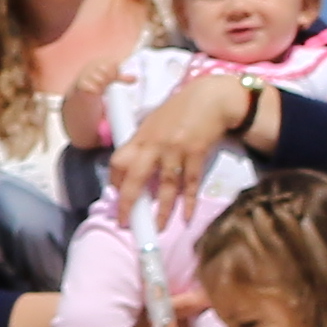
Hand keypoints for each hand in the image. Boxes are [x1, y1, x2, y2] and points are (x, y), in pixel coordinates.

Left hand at [111, 74, 246, 215]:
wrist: (210, 99)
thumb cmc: (180, 110)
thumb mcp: (154, 122)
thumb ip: (143, 143)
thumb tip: (134, 165)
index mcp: (140, 136)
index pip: (119, 161)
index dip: (115, 181)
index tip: (117, 196)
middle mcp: (154, 144)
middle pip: (135, 177)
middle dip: (128, 202)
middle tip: (124, 222)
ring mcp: (175, 149)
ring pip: (166, 185)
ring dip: (162, 209)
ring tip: (158, 228)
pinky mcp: (196, 153)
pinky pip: (190, 183)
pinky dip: (189, 201)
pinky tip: (187, 217)